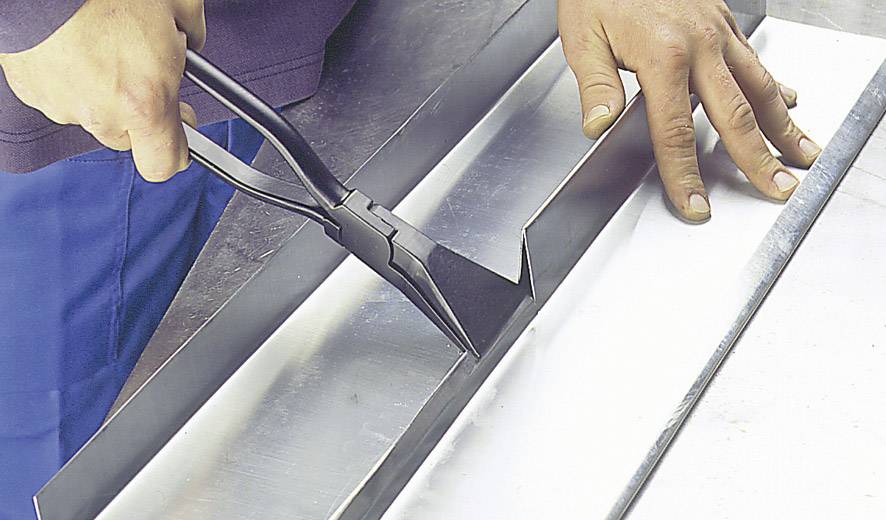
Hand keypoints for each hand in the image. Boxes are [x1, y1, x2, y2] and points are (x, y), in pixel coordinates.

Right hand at [0, 0, 204, 180]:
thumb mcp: (178, 6)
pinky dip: (73, 79)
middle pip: (129, 138)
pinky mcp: (33, 91)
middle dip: (140, 112)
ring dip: (104, 94)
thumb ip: (193, 38)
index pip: (164, 165)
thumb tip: (193, 46)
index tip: (181, 130)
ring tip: (107, 50)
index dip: (177, 151)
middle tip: (143, 73)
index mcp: (146, 103)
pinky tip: (79, 48)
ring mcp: (64, 106)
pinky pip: (63, 96)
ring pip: (95, 116)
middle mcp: (103, 114)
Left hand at [558, 0, 820, 221]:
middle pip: (735, 115)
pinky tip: (786, 100)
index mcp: (662, 56)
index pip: (675, 132)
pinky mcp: (723, 19)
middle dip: (757, 159)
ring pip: (759, 85)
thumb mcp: (583, 36)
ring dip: (782, 124)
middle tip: (778, 188)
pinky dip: (774, 85)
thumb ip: (595, 85)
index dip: (685, 174)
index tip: (695, 203)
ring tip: (800, 152)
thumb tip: (599, 126)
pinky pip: (754, 60)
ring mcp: (717, 31)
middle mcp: (699, 44)